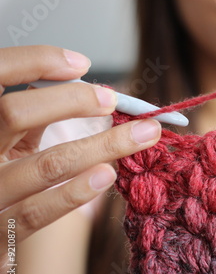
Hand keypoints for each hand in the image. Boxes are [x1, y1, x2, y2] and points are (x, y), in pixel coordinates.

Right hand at [0, 46, 160, 273]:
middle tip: (111, 99)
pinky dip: (75, 191)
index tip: (81, 64)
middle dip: (72, 100)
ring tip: (143, 135)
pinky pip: (38, 211)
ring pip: (46, 164)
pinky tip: (107, 175)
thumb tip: (82, 87)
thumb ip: (30, 117)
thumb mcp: (4, 142)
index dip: (36, 61)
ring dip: (102, 146)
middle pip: (14, 113)